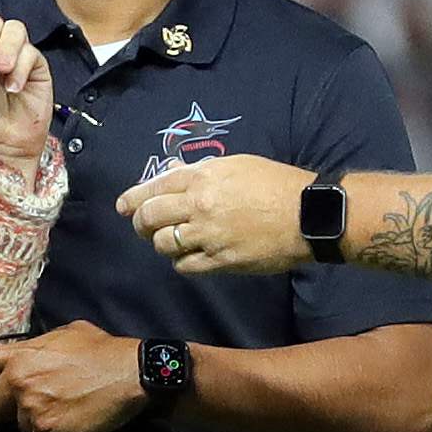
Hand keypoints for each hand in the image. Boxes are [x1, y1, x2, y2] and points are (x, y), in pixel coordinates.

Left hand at [0, 320, 147, 431]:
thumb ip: (39, 345)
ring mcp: (31, 407)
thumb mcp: (66, 334)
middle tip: (36, 402)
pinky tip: (73, 423)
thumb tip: (33, 353)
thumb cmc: (103, 351)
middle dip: (9, 407)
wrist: (130, 375)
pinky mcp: (47, 430)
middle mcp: (19, 380)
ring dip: (38, 422)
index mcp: (22, 355)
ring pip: (21, 424)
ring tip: (66, 409)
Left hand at [118, 153, 310, 275]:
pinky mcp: (220, 262)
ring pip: (163, 245)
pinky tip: (189, 256)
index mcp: (202, 178)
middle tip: (143, 227)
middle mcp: (199, 206)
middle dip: (141, 223)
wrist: (307, 215)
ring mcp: (208, 236)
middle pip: (150, 218)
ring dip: (161, 243)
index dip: (134, 199)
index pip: (154, 188)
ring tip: (170, 241)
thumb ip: (200, 171)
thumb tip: (171, 173)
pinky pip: (185, 266)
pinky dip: (181, 262)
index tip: (123, 206)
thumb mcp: (236, 165)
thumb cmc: (275, 184)